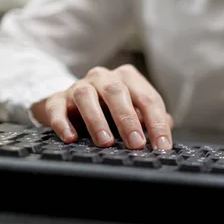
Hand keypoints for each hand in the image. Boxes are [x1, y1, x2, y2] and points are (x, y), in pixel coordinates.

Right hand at [30, 64, 172, 149]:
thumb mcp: (134, 110)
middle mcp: (104, 77)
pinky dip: (63, 123)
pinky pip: (57, 108)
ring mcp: (78, 86)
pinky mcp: (56, 99)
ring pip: (86, 96)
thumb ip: (150, 118)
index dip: (157, 124)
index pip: (148, 99)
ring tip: (106, 142)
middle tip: (136, 144)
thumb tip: (167, 128)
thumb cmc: (110, 109)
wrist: (71, 103)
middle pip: (117, 93)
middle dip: (128, 120)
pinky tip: (71, 138)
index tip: (162, 147)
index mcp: (128, 78)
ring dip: (97, 120)